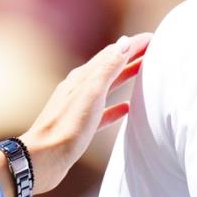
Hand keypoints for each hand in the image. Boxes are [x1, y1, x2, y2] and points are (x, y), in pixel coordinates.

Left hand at [19, 33, 151, 192]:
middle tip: (152, 50)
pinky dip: (116, 107)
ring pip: (108, 87)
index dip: (132, 44)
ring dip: (125, 77)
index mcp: (83, 77)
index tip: (152, 37)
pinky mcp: (81, 126)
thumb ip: (107, 68)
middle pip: (110, 67)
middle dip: (130, 57)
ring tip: (142, 72)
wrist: (44, 159)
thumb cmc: (67, 126)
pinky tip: (125, 109)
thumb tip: (122, 43)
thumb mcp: (91, 93)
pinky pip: (103, 111)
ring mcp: (80, 107)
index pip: (112, 54)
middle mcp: (80, 88)